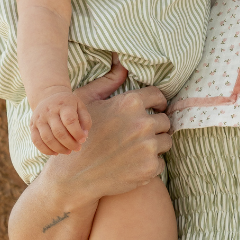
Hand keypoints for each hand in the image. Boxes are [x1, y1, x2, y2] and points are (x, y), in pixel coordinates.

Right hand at [30, 88, 91, 155]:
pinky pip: (36, 142)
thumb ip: (85, 120)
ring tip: (68, 151)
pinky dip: (46, 150)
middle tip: (77, 148)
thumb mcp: (80, 107)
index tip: (83, 140)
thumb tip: (84, 136)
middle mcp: (49, 111)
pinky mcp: (32, 126)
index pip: (70, 121)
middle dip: (70, 144)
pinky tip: (56, 153)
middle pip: (59, 132)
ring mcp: (39, 119)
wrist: (48, 97)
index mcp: (63, 105)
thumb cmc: (68, 105)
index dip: (77, 133)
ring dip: (60, 149)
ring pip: (48, 139)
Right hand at [43, 78, 172, 202]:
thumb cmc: (78, 134)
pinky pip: (160, 162)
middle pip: (165, 120)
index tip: (155, 109)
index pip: (159, 96)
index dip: (157, 102)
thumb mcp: (86, 101)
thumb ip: (108, 81)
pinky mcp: (149, 168)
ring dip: (156, 143)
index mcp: (130, 103)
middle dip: (156, 125)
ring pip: (166, 141)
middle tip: (143, 132)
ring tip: (140, 147)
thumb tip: (122, 64)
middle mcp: (142, 123)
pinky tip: (135, 163)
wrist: (73, 175)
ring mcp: (148, 147)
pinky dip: (151, 164)